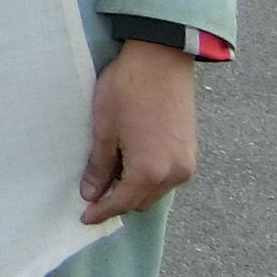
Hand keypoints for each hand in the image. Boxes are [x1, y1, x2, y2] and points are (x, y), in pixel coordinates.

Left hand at [80, 40, 198, 222]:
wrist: (161, 59)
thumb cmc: (128, 90)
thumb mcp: (104, 128)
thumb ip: (99, 166)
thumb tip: (91, 194)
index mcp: (150, 171)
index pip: (121, 203)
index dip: (101, 212)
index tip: (85, 218)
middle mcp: (174, 174)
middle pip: (141, 201)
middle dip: (118, 202)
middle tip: (93, 194)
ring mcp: (186, 163)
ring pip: (156, 191)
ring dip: (135, 190)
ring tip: (110, 176)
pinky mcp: (191, 151)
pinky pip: (168, 177)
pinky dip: (150, 178)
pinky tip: (131, 163)